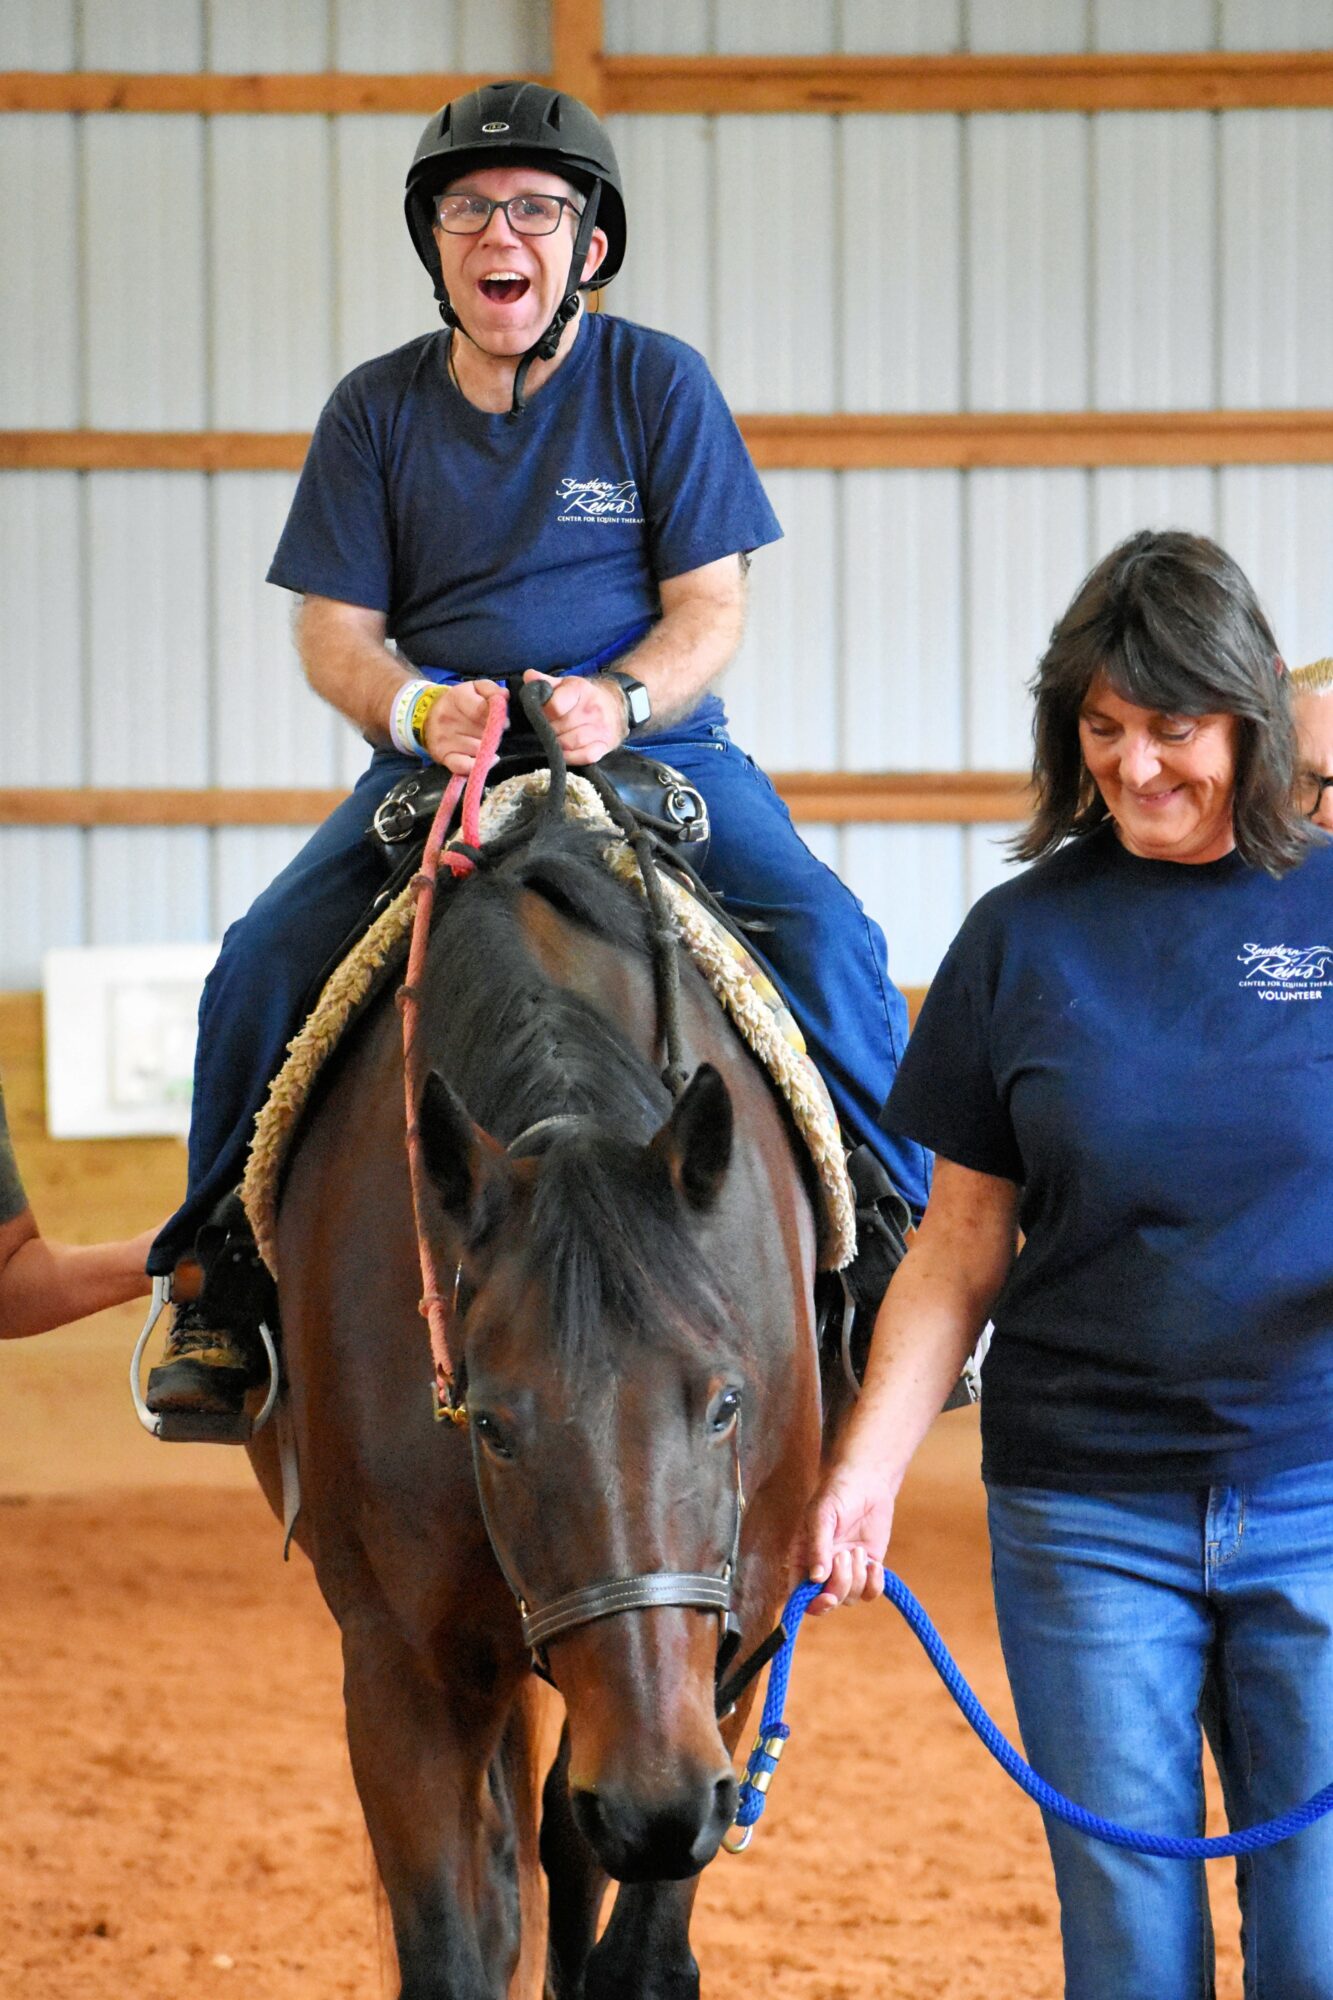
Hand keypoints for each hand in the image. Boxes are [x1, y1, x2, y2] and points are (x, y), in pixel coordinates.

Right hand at [419, 679, 504, 773]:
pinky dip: (478, 765)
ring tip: (482, 739)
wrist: (427, 715)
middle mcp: (447, 718)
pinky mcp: (443, 755)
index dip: (498, 717)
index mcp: (456, 697)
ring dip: (486, 747)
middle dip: (492, 732)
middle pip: (483, 732)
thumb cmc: (456, 703)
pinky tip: (487, 759)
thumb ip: (491, 689)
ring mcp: (444, 738)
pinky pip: (464, 766)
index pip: (482, 709)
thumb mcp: (473, 687)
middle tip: (490, 730)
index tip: (504, 722)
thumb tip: (504, 696)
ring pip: (479, 749)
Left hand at [522, 670, 626, 765]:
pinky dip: (571, 757)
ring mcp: (600, 729)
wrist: (617, 705)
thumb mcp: (566, 684)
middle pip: (558, 728)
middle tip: (548, 728)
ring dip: (557, 744)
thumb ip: (546, 682)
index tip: (542, 713)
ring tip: (556, 738)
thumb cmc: (585, 696)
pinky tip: (565, 752)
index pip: (554, 707)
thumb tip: (529, 676)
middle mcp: (592, 709)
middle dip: (548, 730)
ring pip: (568, 743)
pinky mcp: (604, 745)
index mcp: (580, 690)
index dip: (543, 713)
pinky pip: (584, 756)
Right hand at [796, 1464, 895, 1618]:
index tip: (827, 1596)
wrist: (867, 1482)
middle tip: (846, 1556)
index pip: (801, 1594)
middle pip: (828, 1600)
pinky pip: (870, 1592)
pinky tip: (874, 1564)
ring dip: (857, 1577)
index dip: (812, 1603)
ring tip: (858, 1550)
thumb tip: (816, 1579)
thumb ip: (817, 1547)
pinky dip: (874, 1583)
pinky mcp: (868, 1569)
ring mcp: (846, 1571)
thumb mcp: (822, 1515)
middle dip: (840, 1585)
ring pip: (850, 1598)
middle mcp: (823, 1569)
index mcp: (802, 1558)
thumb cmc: (837, 1493)